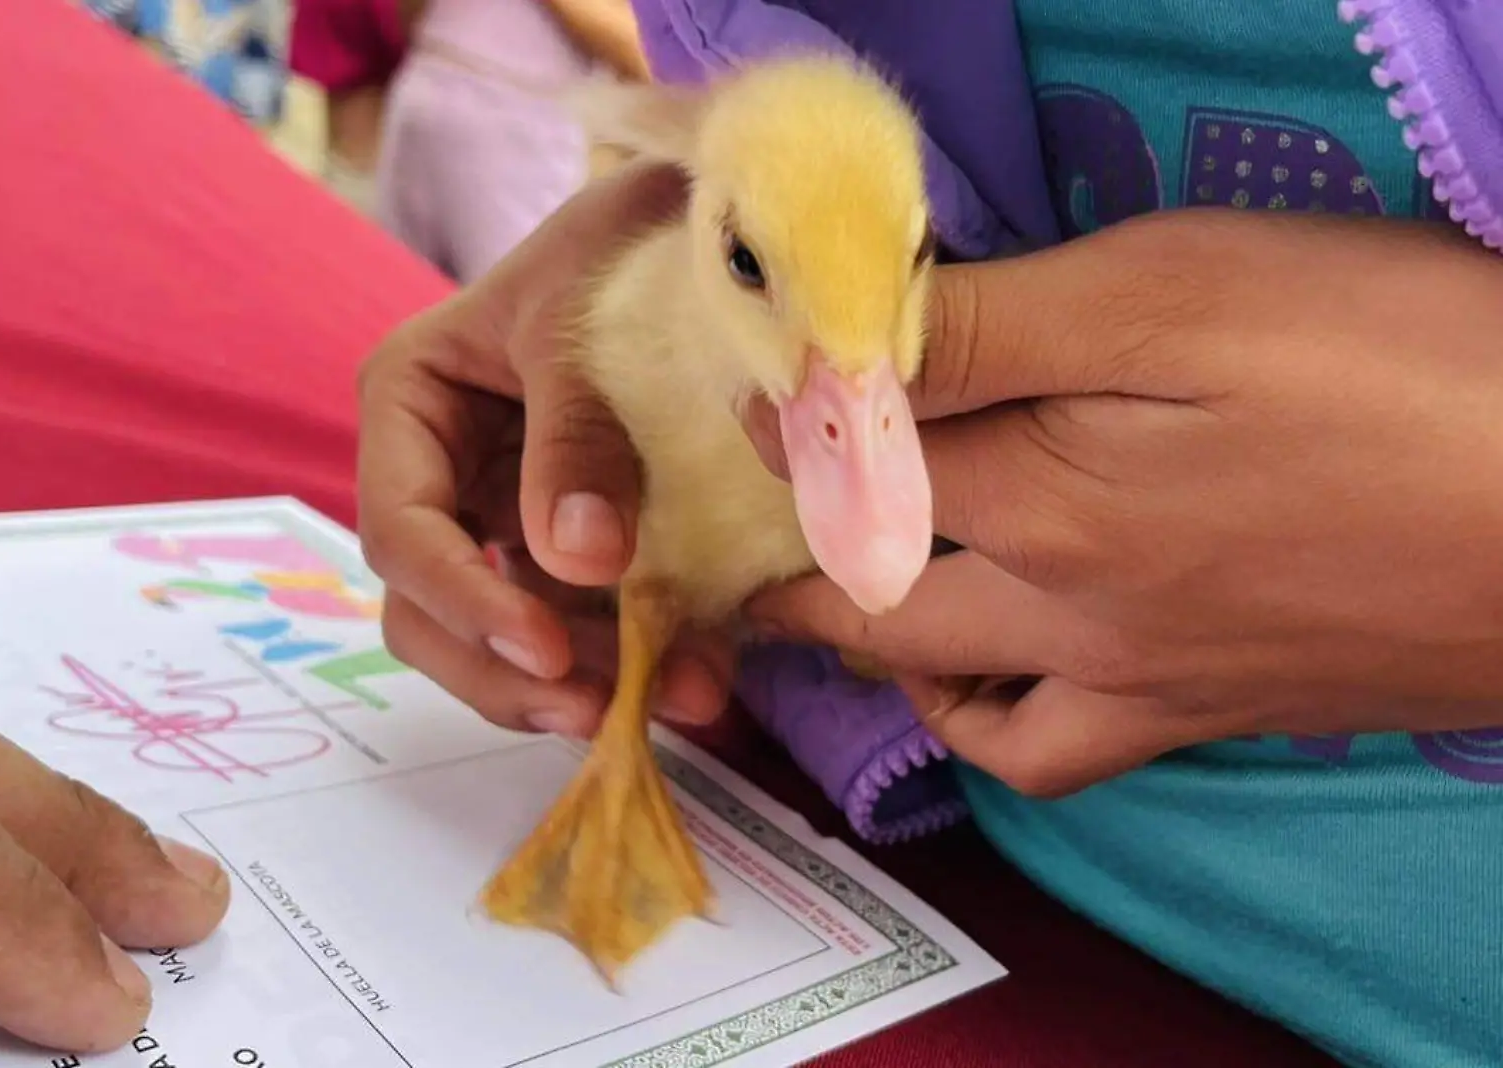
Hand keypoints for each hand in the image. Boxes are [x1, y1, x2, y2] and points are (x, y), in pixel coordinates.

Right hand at [357, 162, 736, 737]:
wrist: (701, 223)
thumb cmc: (616, 243)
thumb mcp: (584, 323)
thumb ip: (577, 435)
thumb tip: (581, 561)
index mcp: (409, 404)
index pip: (402, 530)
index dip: (463, 602)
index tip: (546, 654)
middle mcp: (444, 474)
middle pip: (430, 610)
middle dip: (509, 672)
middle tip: (598, 711)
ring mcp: (507, 516)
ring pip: (507, 638)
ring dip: (585, 684)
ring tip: (687, 699)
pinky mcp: (575, 546)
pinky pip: (587, 625)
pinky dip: (638, 658)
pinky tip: (705, 676)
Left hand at [746, 211, 1502, 795]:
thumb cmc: (1400, 369)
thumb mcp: (1175, 295)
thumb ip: (989, 329)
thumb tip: (842, 343)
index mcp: (1040, 509)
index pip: (856, 472)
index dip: (787, 427)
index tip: (752, 401)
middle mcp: (1074, 618)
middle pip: (882, 614)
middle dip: (796, 586)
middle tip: (753, 566)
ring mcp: (1155, 678)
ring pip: (971, 713)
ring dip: (893, 676)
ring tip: (865, 631)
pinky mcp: (1232, 706)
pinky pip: (1073, 752)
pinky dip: (1014, 729)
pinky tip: (1021, 681)